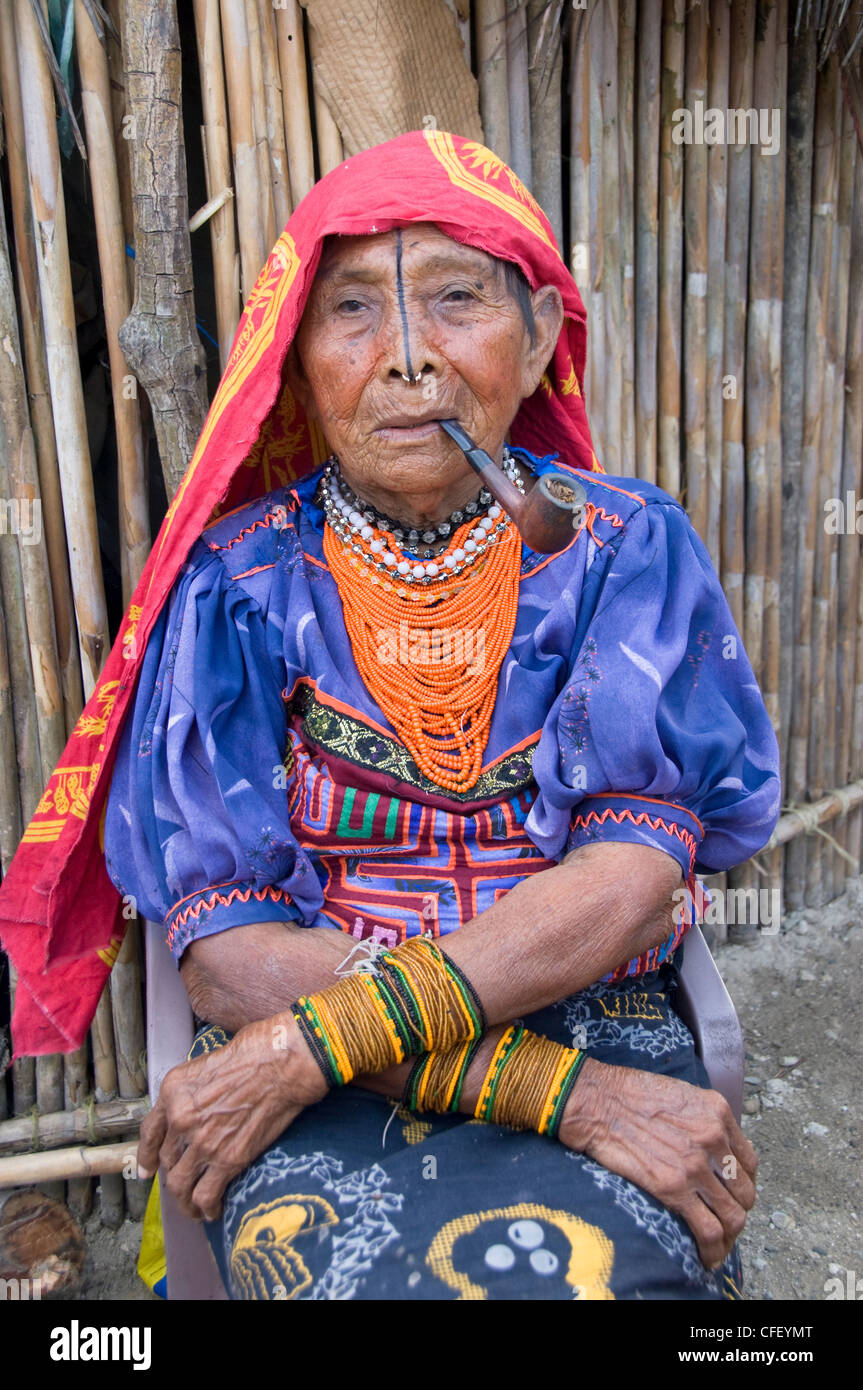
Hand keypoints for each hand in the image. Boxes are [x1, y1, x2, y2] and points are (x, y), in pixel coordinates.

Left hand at [136, 1012, 328, 1220]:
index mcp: (173, 1091)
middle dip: (175, 1175)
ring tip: (193, 1209)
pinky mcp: (228, 1159)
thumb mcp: (207, 1063)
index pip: (149, 1132)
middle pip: (167, 1161)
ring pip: (179, 1185)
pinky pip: (206, 1195)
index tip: (147, 1171)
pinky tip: (212, 1212)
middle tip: (186, 1183)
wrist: (282, 1063)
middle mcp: (181, 1118)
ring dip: (184, 1202)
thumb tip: (195, 1111)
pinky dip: (206, 1209)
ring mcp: (203, 1142)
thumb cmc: (254, 1052)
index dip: (146, 1156)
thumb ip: (193, 1092)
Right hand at [558, 1058, 756, 1269]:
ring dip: (729, 1236)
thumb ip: (702, 1119)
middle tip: (722, 1222)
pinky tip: (706, 1257)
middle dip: (737, 1211)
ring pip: (734, 1215)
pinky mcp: (674, 1188)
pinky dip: (713, 1250)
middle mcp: (714, 1137)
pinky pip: (709, 1230)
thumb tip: (711, 1149)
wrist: (596, 1101)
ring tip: (718, 1245)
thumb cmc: (627, 1094)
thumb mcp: (678, 1094)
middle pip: (745, 1191)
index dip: (743, 1184)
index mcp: (717, 1112)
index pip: (748, 1161)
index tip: (731, 1196)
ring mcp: (695, 1165)